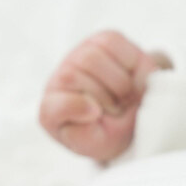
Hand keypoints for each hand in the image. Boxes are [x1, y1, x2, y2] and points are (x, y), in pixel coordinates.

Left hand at [39, 30, 172, 162]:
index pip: (55, 102)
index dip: (75, 107)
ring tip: (125, 96)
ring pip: (93, 57)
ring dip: (118, 82)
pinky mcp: (103, 39)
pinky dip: (127, 62)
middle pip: (74, 75)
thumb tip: (92, 110)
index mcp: (51, 109)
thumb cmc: (108, 131)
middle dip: (106, 97)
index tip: (96, 114)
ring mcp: (80, 55)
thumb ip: (83, 136)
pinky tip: (132, 78)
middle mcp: (61, 78)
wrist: (133, 118)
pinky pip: (112, 42)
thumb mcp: (93, 146)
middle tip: (118, 109)